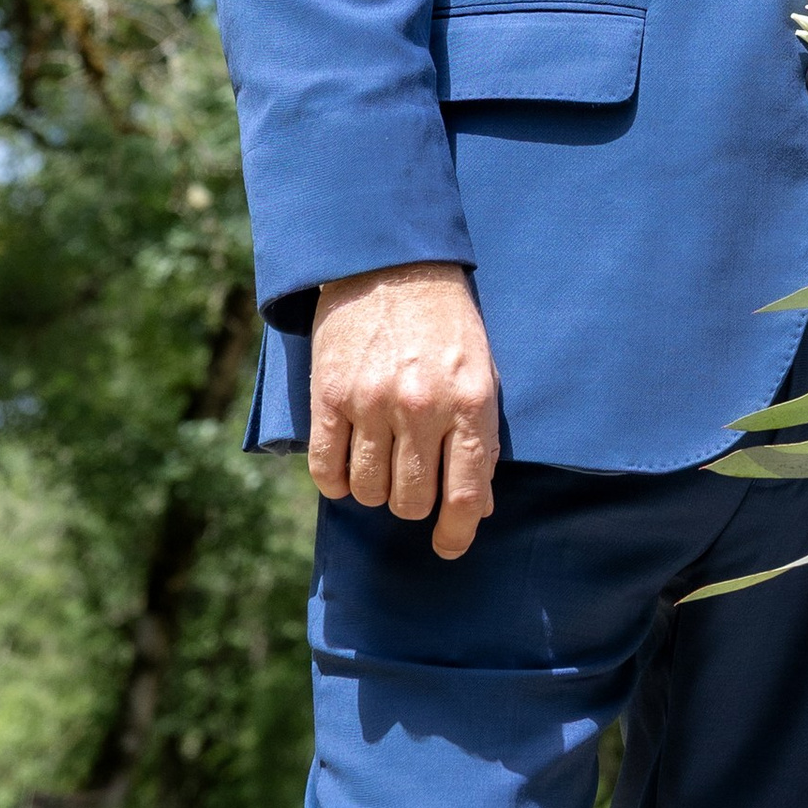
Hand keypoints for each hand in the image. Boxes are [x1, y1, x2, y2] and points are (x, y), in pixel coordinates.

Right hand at [309, 262, 498, 559]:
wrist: (389, 260)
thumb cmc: (444, 319)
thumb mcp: (480, 369)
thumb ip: (479, 437)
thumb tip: (478, 509)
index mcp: (470, 400)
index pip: (465, 494)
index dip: (456, 532)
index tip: (448, 546)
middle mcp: (422, 406)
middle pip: (411, 501)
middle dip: (412, 501)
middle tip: (411, 476)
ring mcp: (372, 403)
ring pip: (369, 492)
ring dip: (374, 488)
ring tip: (381, 460)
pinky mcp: (330, 397)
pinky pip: (327, 471)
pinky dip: (336, 480)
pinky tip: (347, 463)